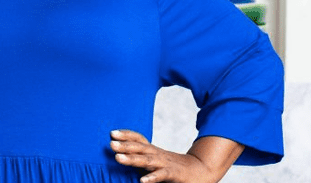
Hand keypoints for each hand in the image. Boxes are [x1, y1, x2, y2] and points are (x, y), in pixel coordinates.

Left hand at [110, 130, 233, 182]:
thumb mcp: (156, 159)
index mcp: (153, 150)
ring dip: (132, 159)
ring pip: (147, 160)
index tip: (112, 132)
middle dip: (125, 145)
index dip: (127, 134)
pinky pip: (162, 175)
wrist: (200, 170)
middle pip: (140, 147)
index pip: (139, 138)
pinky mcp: (173, 174)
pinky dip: (152, 177)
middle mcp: (157, 154)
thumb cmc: (173, 167)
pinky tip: (142, 180)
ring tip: (119, 158)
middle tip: (110, 143)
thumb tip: (122, 155)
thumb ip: (142, 157)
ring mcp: (165, 164)